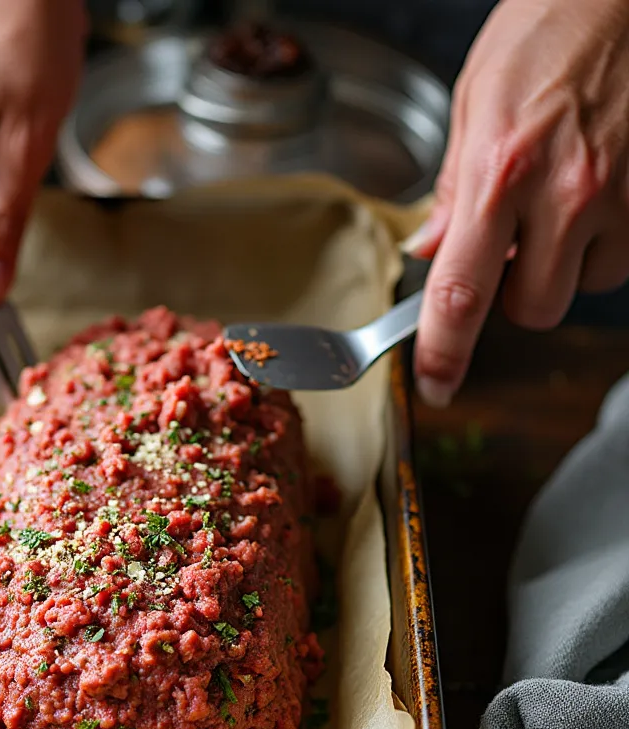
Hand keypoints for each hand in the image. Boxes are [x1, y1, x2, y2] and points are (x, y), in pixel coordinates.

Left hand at [404, 0, 628, 406]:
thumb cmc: (553, 26)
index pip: (460, 294)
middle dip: (517, 293)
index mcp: (500, 173)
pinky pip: (627, 254)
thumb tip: (429, 251)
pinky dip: (609, 239)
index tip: (435, 384)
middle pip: (533, 309)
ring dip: (567, 264)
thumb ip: (455, 190)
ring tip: (565, 199)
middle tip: (514, 243)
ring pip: (586, 286)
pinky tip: (604, 190)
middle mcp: (567, 193)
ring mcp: (625, 196)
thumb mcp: (478, 102)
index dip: (443, 352)